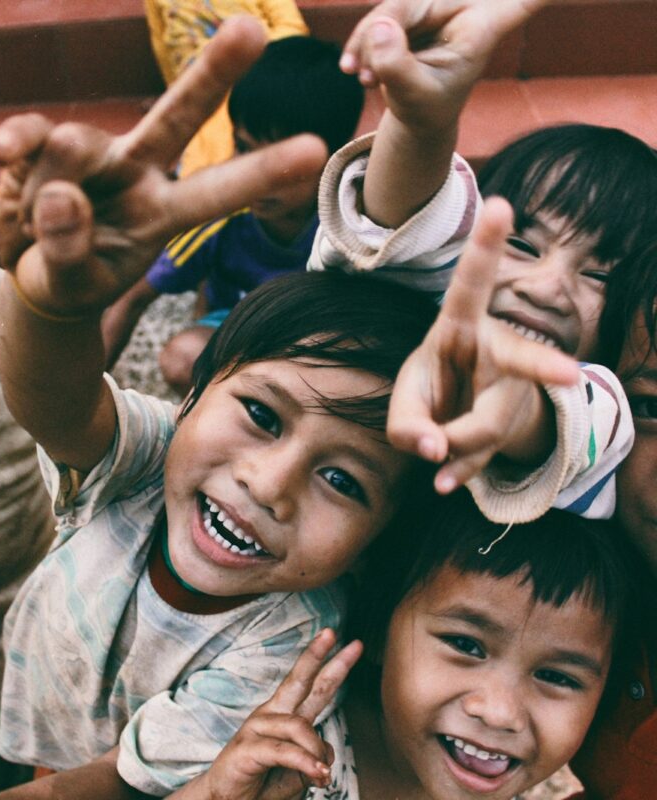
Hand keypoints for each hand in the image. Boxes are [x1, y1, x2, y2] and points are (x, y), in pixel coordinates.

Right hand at [0, 15, 327, 317]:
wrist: (32, 271)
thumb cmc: (69, 278)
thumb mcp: (73, 282)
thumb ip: (69, 249)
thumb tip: (62, 192)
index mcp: (164, 214)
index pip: (217, 191)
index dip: (262, 170)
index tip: (315, 148)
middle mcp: (138, 173)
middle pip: (177, 117)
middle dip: (212, 75)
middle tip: (252, 29)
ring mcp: (95, 154)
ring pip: (78, 141)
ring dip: (52, 178)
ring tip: (36, 216)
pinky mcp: (46, 143)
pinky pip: (32, 134)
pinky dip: (16, 144)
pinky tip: (0, 154)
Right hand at [194, 630, 361, 799]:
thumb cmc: (263, 785)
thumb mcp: (298, 772)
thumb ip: (314, 757)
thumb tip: (327, 753)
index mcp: (285, 714)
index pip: (311, 685)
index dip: (331, 664)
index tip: (353, 645)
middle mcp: (271, 713)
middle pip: (298, 679)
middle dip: (317, 655)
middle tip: (332, 633)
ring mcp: (257, 727)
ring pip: (300, 726)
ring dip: (317, 753)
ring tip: (322, 777)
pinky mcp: (247, 748)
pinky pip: (284, 751)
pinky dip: (305, 762)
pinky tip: (318, 774)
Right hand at [340, 0, 550, 132]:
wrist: (418, 115)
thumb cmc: (428, 109)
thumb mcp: (414, 99)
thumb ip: (398, 66)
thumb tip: (378, 27)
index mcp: (483, 26)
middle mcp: (463, 7)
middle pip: (415, 0)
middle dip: (382, 32)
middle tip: (363, 74)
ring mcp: (434, 7)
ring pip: (392, 6)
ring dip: (367, 41)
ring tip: (362, 78)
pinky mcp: (412, 11)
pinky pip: (380, 15)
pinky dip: (363, 42)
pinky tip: (357, 70)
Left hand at [386, 197, 579, 492]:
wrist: (456, 415)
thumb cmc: (430, 388)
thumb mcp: (406, 399)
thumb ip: (405, 424)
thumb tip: (434, 453)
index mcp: (460, 326)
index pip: (471, 285)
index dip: (486, 247)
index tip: (499, 205)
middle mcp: (496, 350)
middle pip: (520, 359)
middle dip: (542, 366)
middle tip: (569, 376)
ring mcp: (511, 388)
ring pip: (493, 423)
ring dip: (455, 449)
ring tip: (433, 463)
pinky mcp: (512, 423)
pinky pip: (489, 453)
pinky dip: (461, 470)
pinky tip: (445, 482)